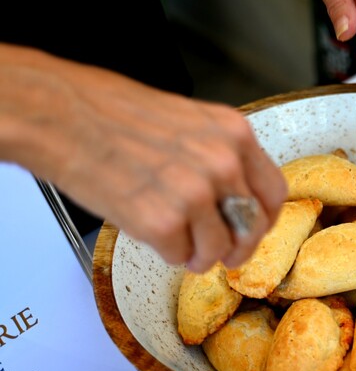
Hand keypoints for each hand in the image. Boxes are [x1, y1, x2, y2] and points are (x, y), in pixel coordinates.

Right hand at [0, 45, 286, 272]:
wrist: (64, 116)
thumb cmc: (117, 113)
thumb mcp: (191, 121)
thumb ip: (220, 155)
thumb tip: (234, 195)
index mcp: (234, 134)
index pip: (275, 192)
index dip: (265, 218)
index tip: (253, 228)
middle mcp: (223, 163)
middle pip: (253, 227)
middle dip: (237, 246)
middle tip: (221, 252)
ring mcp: (194, 194)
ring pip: (220, 250)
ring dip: (200, 254)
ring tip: (179, 241)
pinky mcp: (162, 222)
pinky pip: (182, 258)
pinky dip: (168, 253)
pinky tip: (152, 232)